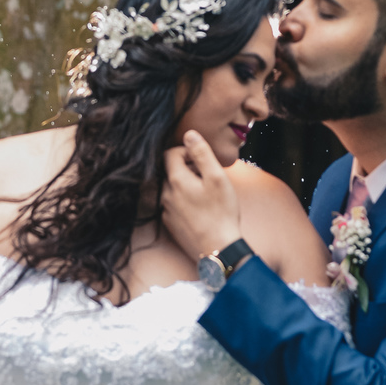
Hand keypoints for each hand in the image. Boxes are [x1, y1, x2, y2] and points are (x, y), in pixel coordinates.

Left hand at [161, 130, 241, 262]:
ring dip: (185, 184)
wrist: (218, 249)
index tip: (202, 160)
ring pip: (171, 188)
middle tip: (207, 176)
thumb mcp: (217, 177)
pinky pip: (172, 204)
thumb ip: (202, 153)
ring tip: (205, 192)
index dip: (187, 151)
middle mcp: (165, 194)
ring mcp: (165, 211)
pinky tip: (200, 208)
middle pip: (170, 170)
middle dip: (186, 168)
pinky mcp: (170, 224)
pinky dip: (183, 200)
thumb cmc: (221, 213)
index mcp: (175, 180)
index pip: (170, 153)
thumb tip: (189, 135)